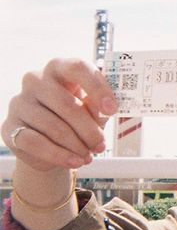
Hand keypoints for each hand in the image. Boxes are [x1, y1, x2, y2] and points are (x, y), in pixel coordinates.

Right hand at [1, 59, 116, 171]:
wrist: (49, 146)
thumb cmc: (75, 121)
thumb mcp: (92, 112)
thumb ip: (98, 108)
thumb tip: (107, 109)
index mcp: (59, 69)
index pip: (77, 68)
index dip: (97, 88)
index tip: (112, 110)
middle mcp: (35, 80)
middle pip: (67, 104)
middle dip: (89, 130)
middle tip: (101, 145)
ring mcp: (20, 102)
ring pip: (54, 127)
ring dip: (77, 146)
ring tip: (88, 156)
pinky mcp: (10, 127)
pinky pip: (37, 143)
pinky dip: (60, 155)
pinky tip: (75, 161)